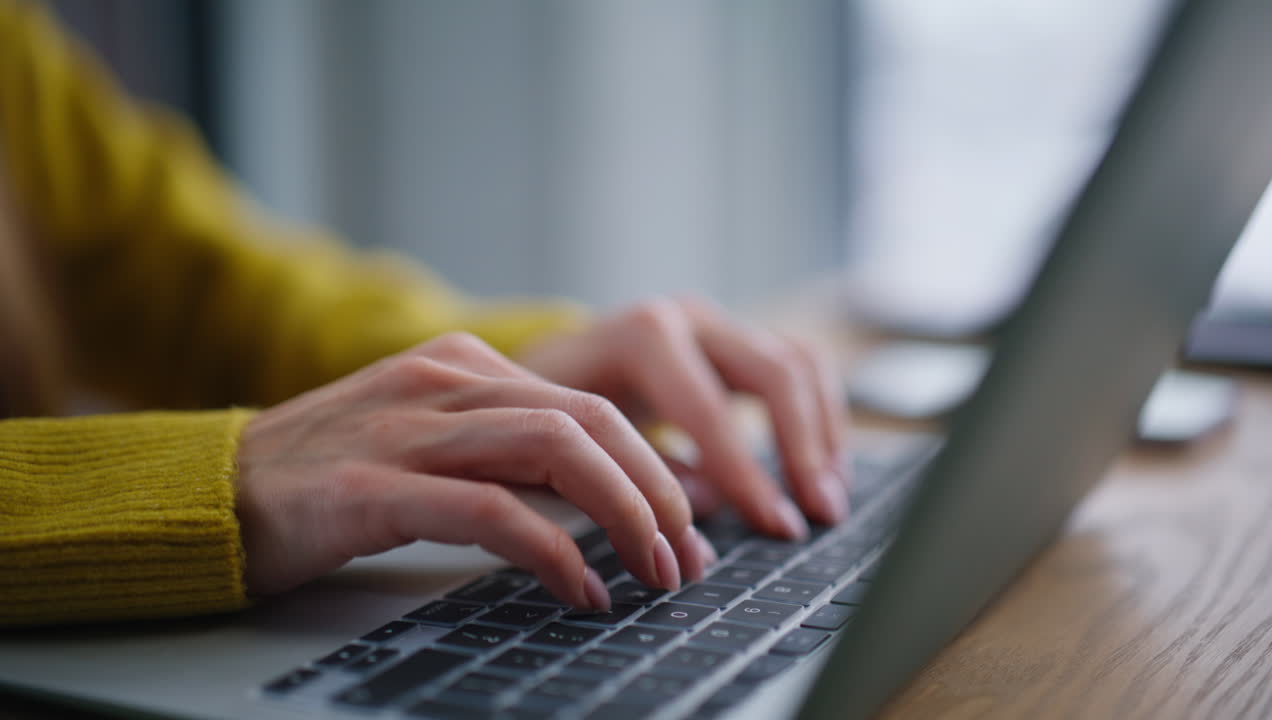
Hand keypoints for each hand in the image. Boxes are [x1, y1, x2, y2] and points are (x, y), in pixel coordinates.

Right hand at [235, 333, 712, 609]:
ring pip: (556, 450)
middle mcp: (444, 379)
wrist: (213, 491)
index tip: (688, 525)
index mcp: (464, 364)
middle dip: (657, 491)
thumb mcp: (432, 444)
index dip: (654, 467)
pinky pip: (491, 510)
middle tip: (688, 555)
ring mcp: (408, 426)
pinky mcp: (373, 483)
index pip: (590, 404)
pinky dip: (553, 552)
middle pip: (589, 421)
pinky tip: (581, 590)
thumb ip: (509, 455)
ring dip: (624, 516)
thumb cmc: (331, 478)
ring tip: (654, 572)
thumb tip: (612, 501)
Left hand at [518, 297, 848, 539]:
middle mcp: (689, 320)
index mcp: (643, 338)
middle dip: (803, 450)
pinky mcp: (740, 339)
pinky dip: (823, 417)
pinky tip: (825, 471)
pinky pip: (802, 367)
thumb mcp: (578, 442)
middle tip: (821, 515)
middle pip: (774, 373)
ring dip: (825, 434)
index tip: (777, 526)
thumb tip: (710, 509)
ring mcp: (720, 324)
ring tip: (830, 500)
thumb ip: (641, 473)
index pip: (710, 408)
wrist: (550, 364)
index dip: (748, 473)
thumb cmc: (555, 411)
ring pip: (800, 364)